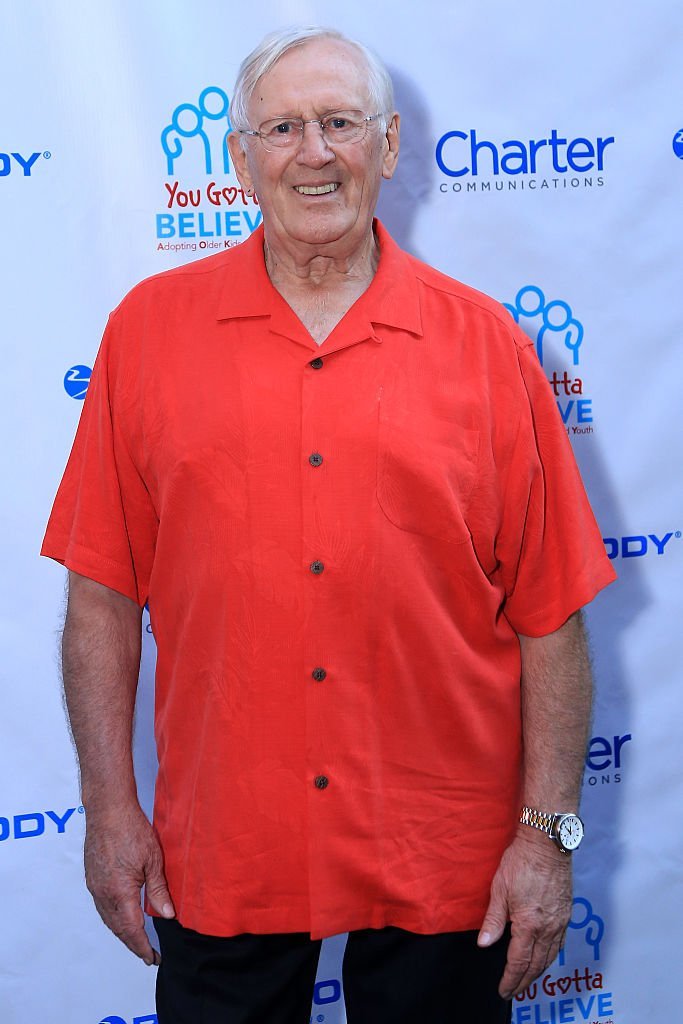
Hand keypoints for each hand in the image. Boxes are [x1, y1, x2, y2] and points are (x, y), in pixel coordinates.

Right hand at [84, 801, 174, 964]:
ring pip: (108, 918)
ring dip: (122, 932)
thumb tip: (167, 914)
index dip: (142, 947)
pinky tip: (123, 915)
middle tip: (147, 954)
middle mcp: (103, 894)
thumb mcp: (153, 860)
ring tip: (137, 939)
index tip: (152, 958)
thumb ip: (159, 890)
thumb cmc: (130, 829)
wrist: (108, 809)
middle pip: (118, 928)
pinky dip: (113, 917)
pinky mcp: (93, 877)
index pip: (131, 930)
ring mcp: (95, 886)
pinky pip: (102, 906)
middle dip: (133, 944)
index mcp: (119, 893)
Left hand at [477, 829, 571, 999]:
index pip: (519, 962)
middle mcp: (548, 928)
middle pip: (537, 965)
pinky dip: (551, 956)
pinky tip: (545, 956)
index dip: (510, 979)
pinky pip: (560, 943)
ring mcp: (560, 921)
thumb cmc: (521, 862)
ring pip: (551, 956)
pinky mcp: (567, 912)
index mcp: (529, 924)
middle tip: (514, 992)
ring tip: (527, 980)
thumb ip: (493, 920)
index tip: (503, 990)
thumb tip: (484, 944)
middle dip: (524, 982)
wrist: (547, 844)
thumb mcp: (499, 889)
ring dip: (538, 972)